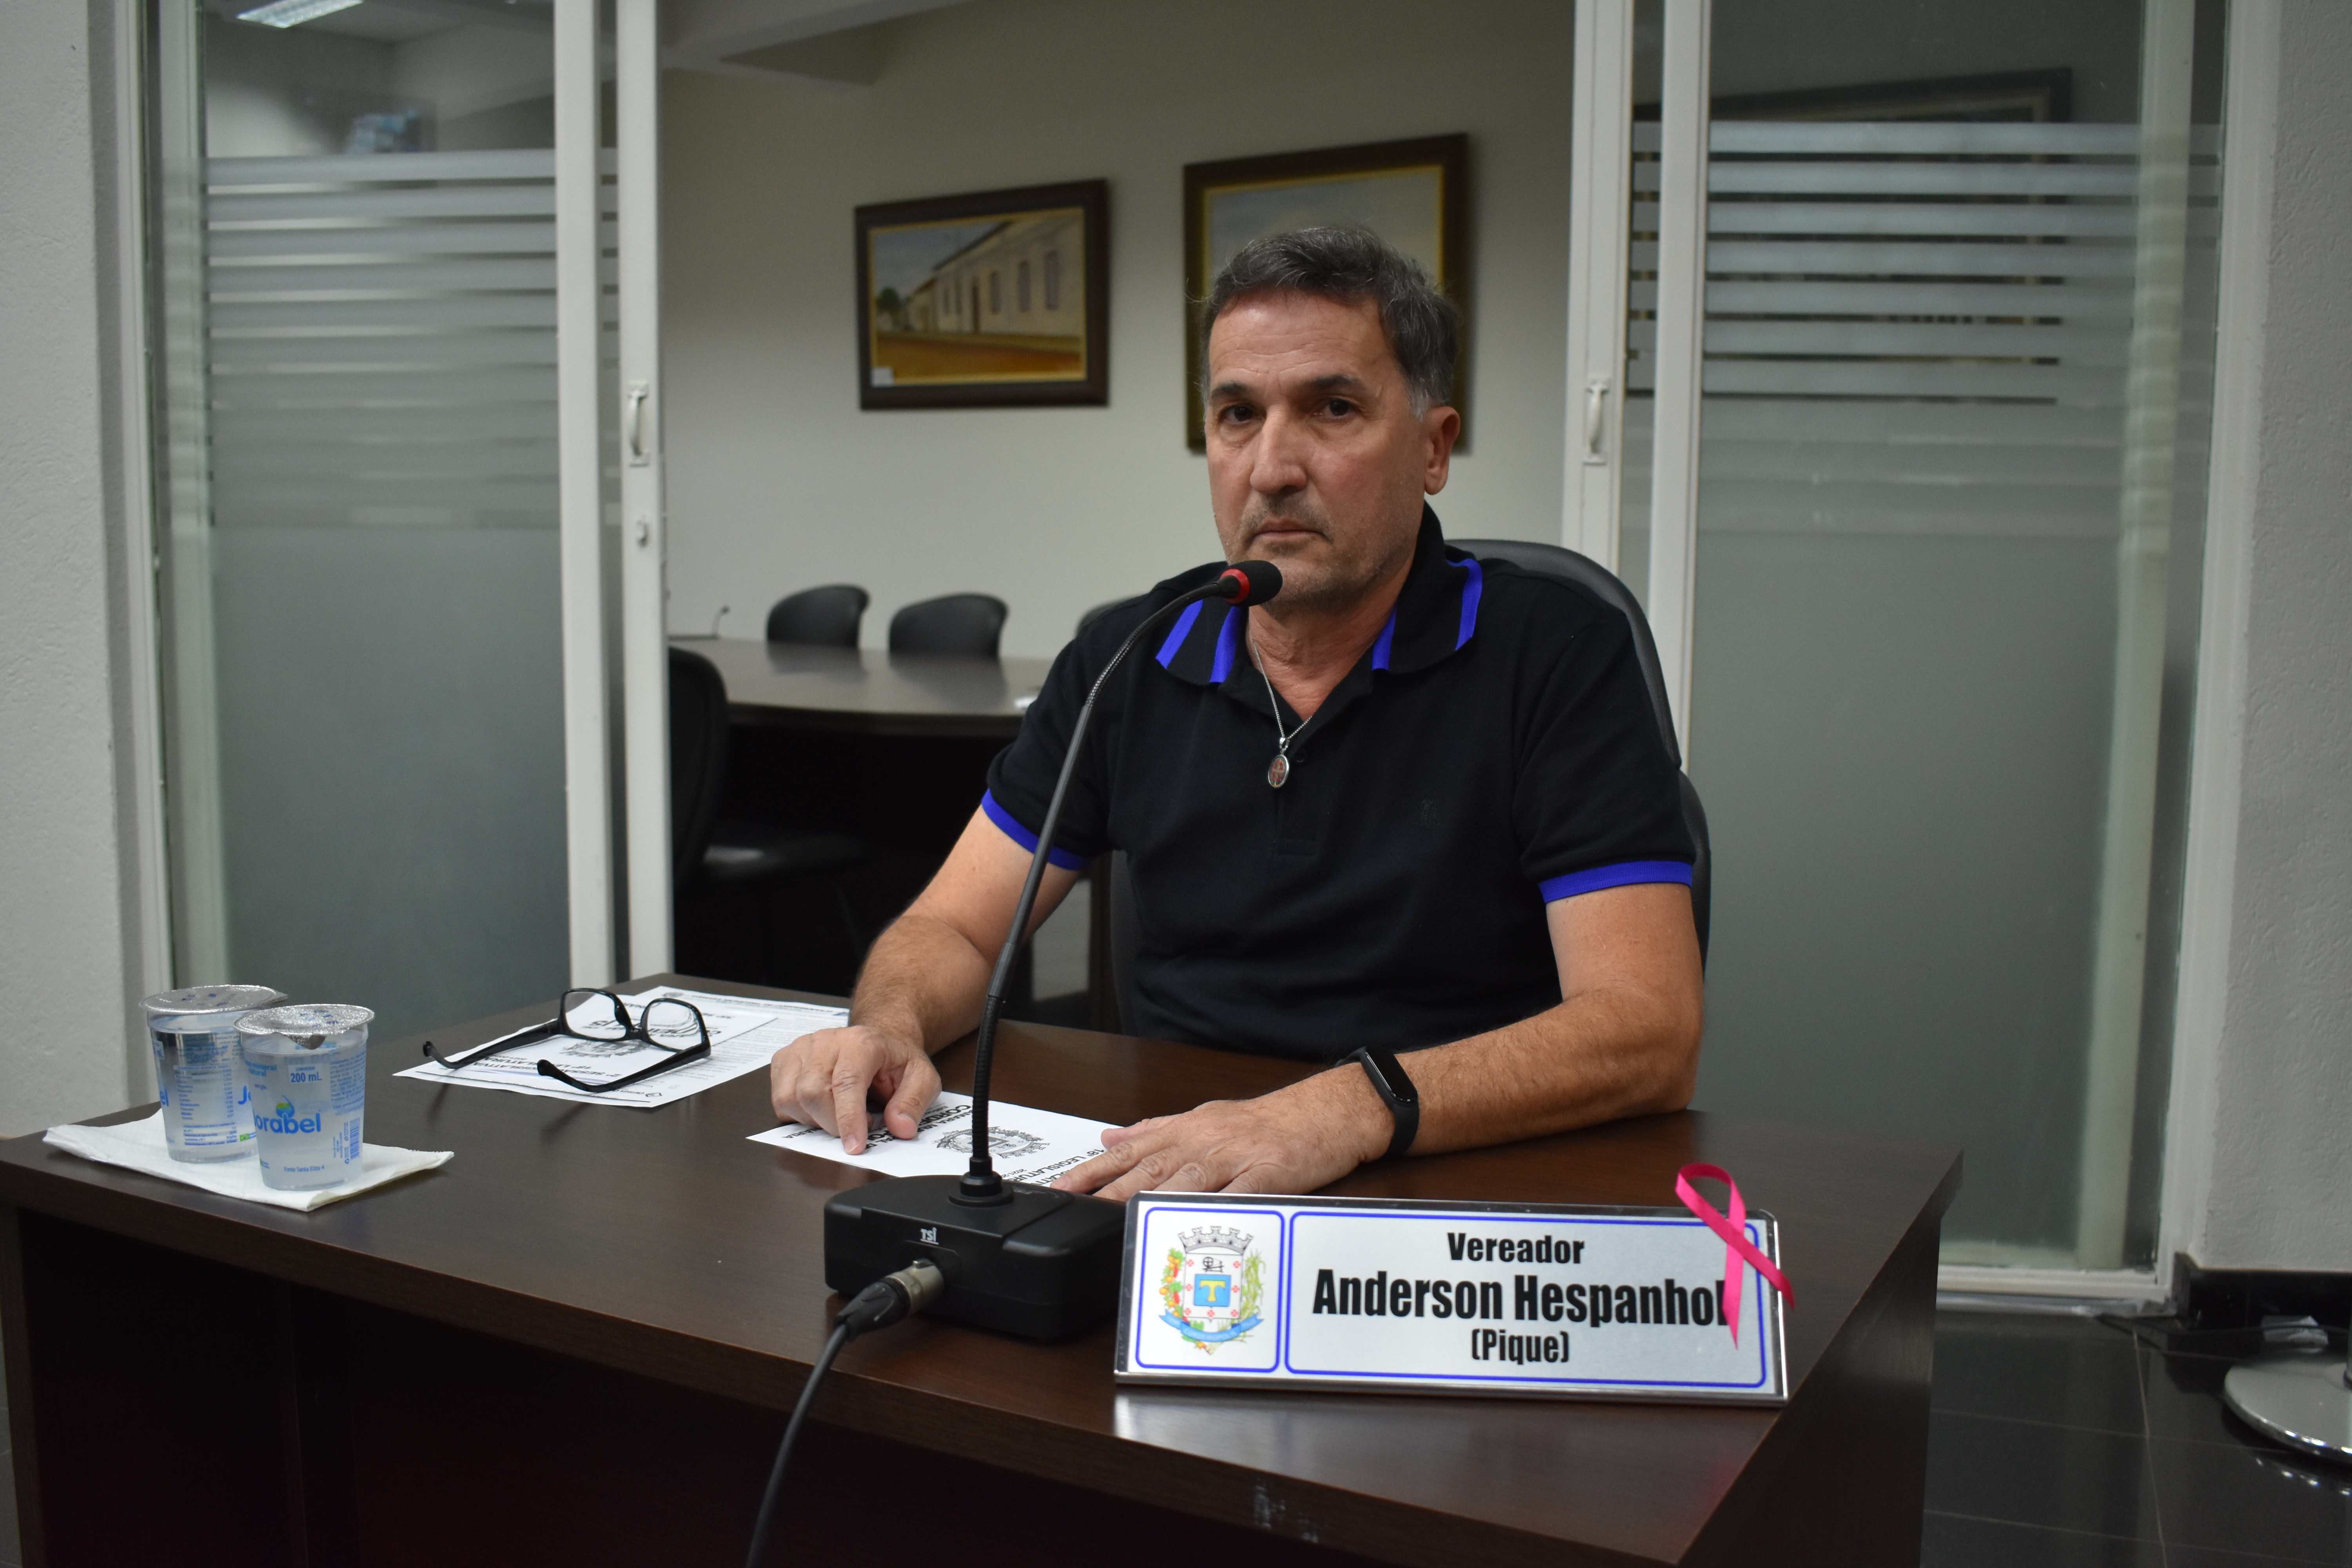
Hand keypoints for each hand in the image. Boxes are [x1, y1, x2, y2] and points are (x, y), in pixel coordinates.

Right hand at [769, 1024, 937, 1154]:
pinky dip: (798, 1114)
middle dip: (832, 1124)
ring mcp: (800, 1048)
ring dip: (815, 1121)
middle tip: (858, 1127)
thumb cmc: (895, 1060)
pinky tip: (820, 1109)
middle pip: (812, 1093)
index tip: (854, 1147)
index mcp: (861, 1042)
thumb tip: (900, 1128)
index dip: (847, 1119)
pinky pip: (779, 1099)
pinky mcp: (784, 1059)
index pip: (846, 1082)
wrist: (878, 1041)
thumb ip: (914, 1102)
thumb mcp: (922, 1078)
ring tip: (839, 1114)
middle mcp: (825, 1041)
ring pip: (790, 1098)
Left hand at [1049, 1067, 1391, 1201]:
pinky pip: (1243, 1191)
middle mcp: (1206, 1141)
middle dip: (1112, 1190)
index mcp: (1188, 1130)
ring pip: (1189, 1178)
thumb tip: (1108, 1137)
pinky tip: (1203, 1219)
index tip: (1063, 1188)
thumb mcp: (1203, 1118)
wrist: (1325, 1111)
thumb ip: (1154, 1131)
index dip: (1093, 1170)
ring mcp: (1238, 1156)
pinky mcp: (1270, 1172)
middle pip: (1152, 1168)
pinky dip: (1222, 1205)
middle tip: (1083, 1210)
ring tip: (1125, 1218)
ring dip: (1155, 1199)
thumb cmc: (1266, 1122)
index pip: (1130, 1151)